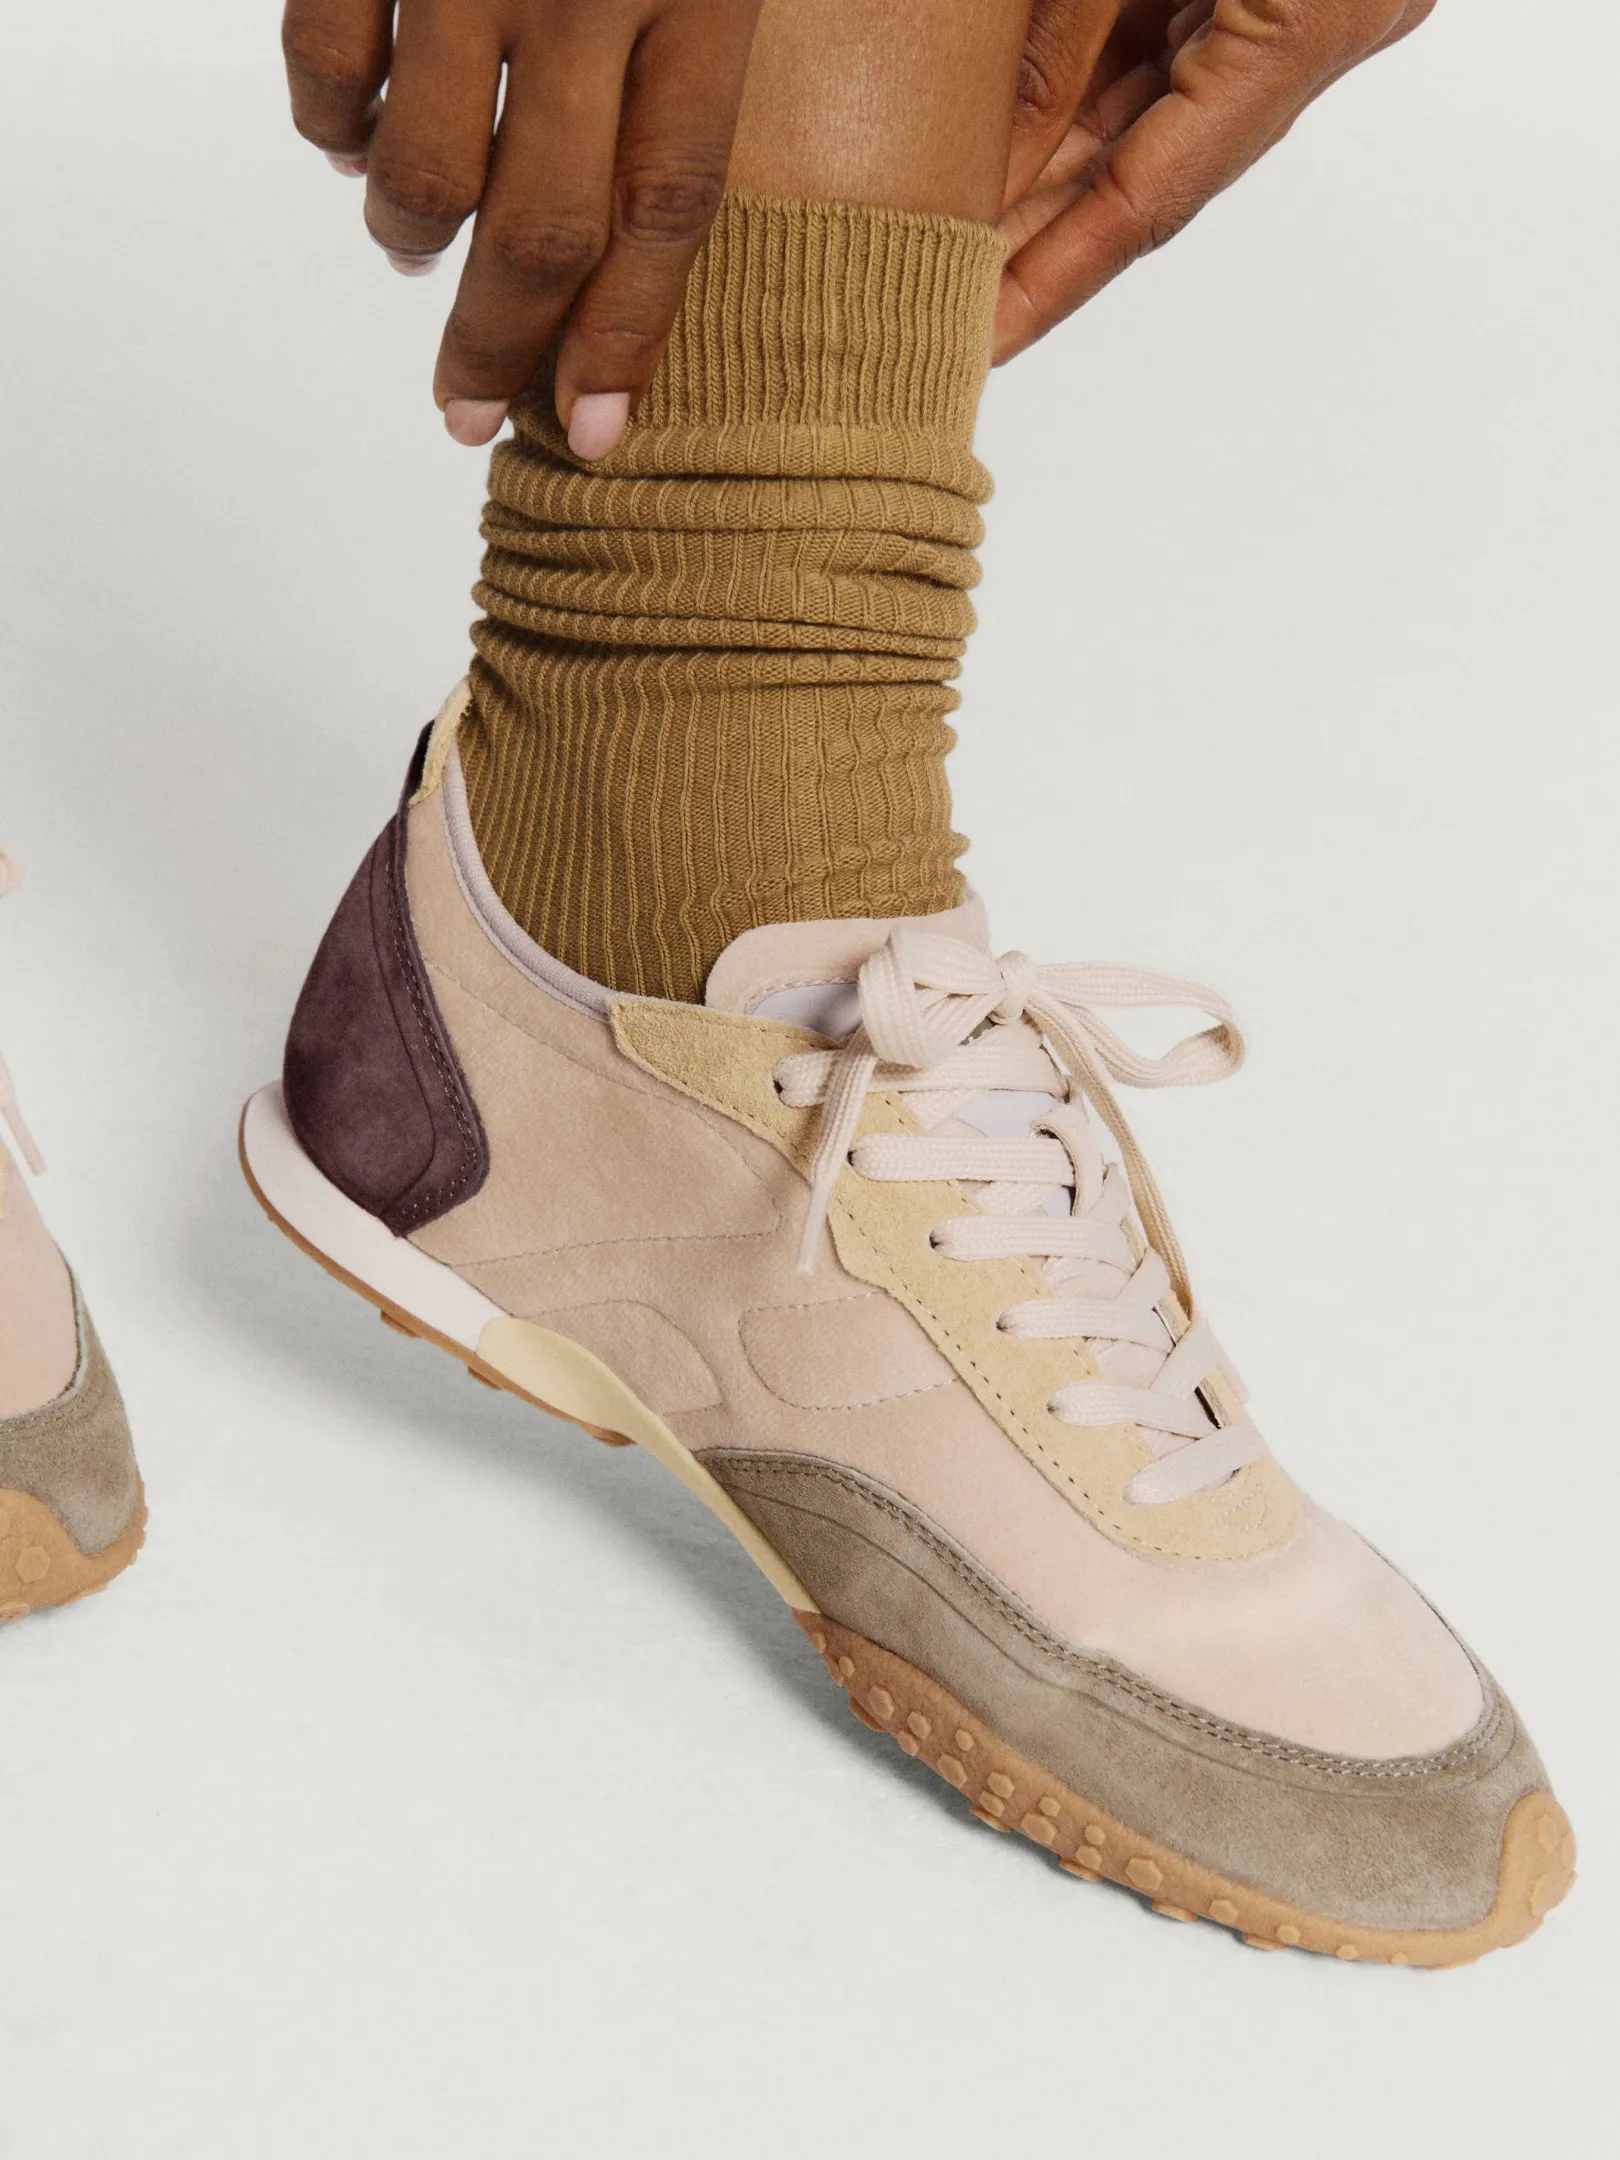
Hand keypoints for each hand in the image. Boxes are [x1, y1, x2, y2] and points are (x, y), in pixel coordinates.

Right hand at [281, 0, 764, 449]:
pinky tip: (356, 135)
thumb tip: (618, 233)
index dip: (624, 339)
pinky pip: (328, 69)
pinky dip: (332, 128)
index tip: (591, 434)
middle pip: (542, 232)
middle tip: (466, 411)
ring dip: (410, 236)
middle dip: (497, 348)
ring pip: (428, 175)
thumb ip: (680, 56)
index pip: (667, 208)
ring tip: (412, 245)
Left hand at [996, 0, 1437, 362]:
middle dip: (1032, 239)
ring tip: (952, 227)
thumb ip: (1063, 41)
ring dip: (1047, 170)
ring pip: (1145, 112)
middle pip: (1146, 171)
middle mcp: (1329, 20)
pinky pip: (1163, 46)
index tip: (980, 341)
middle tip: (938, 300)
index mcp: (1321, 12)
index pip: (1152, 196)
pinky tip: (1005, 135)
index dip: (1052, 279)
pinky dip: (1081, 88)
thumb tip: (992, 159)